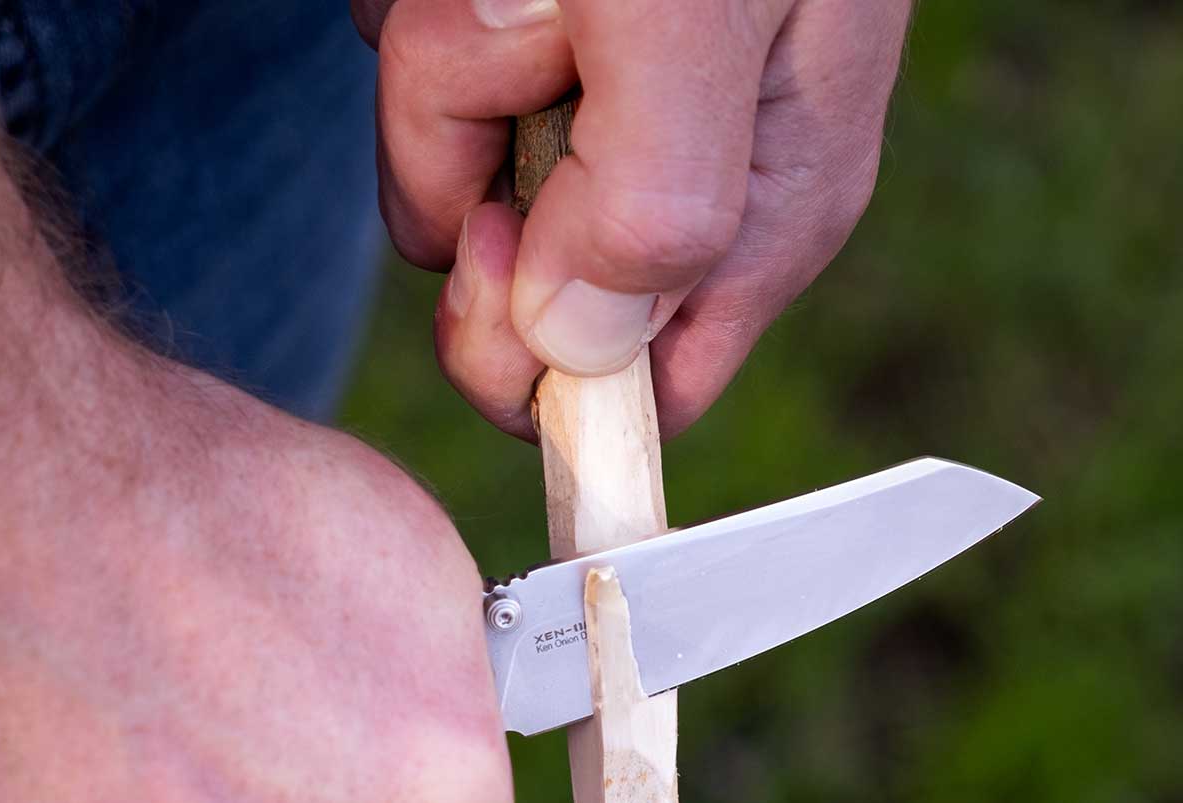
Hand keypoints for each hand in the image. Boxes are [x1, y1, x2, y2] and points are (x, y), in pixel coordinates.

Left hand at [351, 0, 912, 437]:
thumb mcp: (699, 13)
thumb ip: (659, 199)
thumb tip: (577, 354)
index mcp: (765, 202)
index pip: (654, 385)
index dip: (558, 364)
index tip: (500, 248)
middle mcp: (681, 173)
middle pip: (525, 291)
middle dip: (478, 166)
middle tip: (510, 30)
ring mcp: (590, 105)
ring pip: (451, 176)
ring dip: (437, 67)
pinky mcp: (514, 42)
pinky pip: (420, 83)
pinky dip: (416, 14)